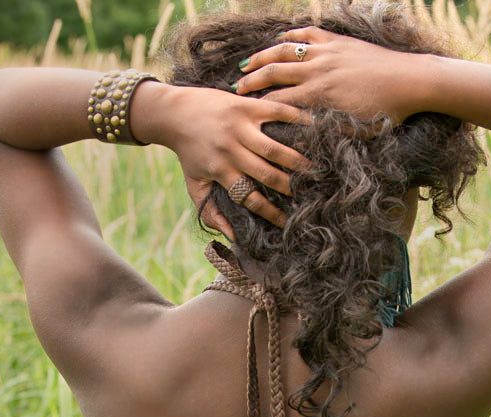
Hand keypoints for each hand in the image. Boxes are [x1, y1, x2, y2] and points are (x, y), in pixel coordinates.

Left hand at [160, 84, 312, 238]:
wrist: (175, 112)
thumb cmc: (188, 153)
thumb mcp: (194, 186)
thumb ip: (211, 213)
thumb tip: (232, 236)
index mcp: (221, 171)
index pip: (250, 198)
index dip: (270, 212)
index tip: (285, 221)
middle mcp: (231, 150)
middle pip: (267, 174)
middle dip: (289, 187)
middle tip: (307, 192)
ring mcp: (239, 126)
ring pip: (274, 148)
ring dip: (296, 159)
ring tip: (314, 168)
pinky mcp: (245, 106)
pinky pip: (276, 113)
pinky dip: (296, 119)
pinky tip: (312, 127)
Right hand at [233, 26, 417, 124]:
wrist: (411, 81)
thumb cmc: (386, 113)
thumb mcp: (355, 132)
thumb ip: (328, 134)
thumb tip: (306, 144)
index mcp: (321, 97)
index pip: (280, 103)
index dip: (259, 110)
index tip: (243, 116)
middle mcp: (320, 70)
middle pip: (276, 73)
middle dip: (252, 82)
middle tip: (235, 89)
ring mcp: (328, 52)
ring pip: (287, 50)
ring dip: (264, 57)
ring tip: (247, 63)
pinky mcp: (338, 41)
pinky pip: (308, 34)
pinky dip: (291, 36)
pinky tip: (279, 39)